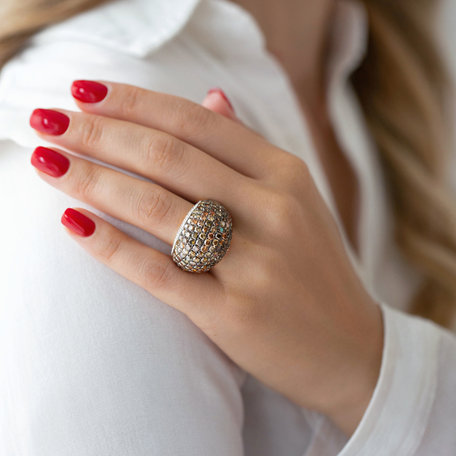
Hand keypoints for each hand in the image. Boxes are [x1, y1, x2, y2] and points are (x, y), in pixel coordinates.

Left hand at [29, 80, 383, 435]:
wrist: (352, 349)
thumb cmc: (316, 272)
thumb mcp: (297, 200)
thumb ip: (249, 149)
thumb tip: (210, 96)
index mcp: (286, 175)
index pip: (196, 121)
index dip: (134, 102)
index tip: (84, 93)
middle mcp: (273, 210)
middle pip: (168, 156)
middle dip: (99, 133)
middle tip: (48, 120)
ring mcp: (255, 263)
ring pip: (157, 208)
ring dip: (92, 179)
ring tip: (47, 161)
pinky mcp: (234, 314)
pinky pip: (160, 272)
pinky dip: (110, 246)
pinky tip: (73, 223)